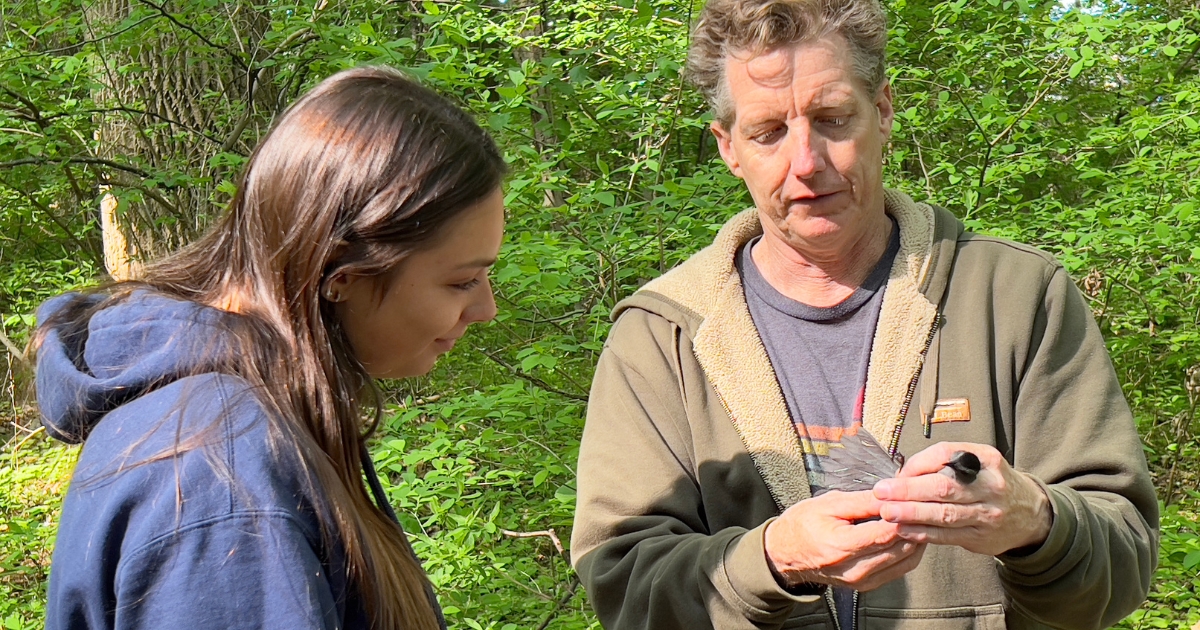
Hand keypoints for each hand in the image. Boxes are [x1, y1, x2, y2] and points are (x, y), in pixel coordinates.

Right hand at [765, 490, 926, 591]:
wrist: (785, 553)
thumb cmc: (803, 524)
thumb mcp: (829, 504)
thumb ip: (863, 501)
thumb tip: (891, 494)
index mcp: (841, 546)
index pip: (885, 533)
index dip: (905, 516)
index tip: (917, 499)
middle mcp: (854, 569)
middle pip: (899, 548)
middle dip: (916, 526)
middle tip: (926, 506)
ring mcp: (862, 581)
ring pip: (905, 561)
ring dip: (917, 539)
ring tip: (920, 518)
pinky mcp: (867, 585)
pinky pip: (899, 569)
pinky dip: (909, 552)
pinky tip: (910, 535)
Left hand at [872, 442, 1052, 555]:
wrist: (1029, 514)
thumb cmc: (990, 483)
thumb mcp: (977, 462)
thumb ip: (943, 464)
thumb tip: (902, 473)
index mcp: (986, 459)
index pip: (946, 455)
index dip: (917, 464)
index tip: (895, 473)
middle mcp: (991, 486)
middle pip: (944, 487)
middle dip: (909, 490)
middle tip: (882, 492)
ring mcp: (988, 514)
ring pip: (944, 514)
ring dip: (912, 514)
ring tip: (887, 512)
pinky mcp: (981, 537)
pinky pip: (947, 536)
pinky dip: (923, 533)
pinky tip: (904, 530)